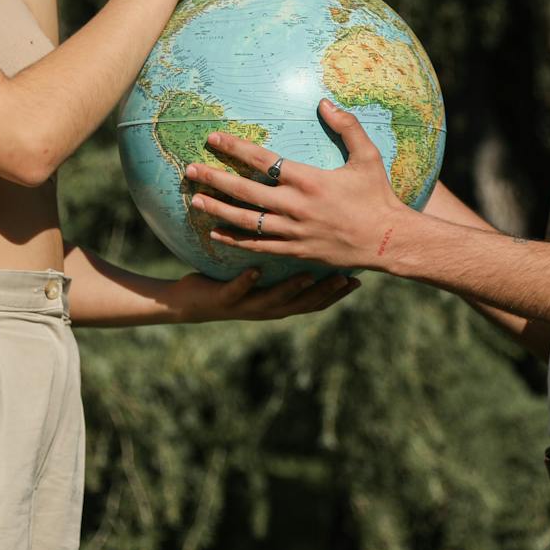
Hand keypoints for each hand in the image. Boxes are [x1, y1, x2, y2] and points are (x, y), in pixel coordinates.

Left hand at [166, 267, 358, 322]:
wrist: (191, 304)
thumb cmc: (231, 282)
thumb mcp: (263, 278)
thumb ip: (284, 264)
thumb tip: (308, 240)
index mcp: (280, 304)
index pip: (315, 302)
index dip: (336, 294)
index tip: (358, 280)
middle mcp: (268, 309)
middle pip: (303, 304)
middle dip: (326, 292)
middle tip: (346, 277)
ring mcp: (247, 307)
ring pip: (275, 300)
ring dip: (292, 288)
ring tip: (309, 275)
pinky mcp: (225, 300)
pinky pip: (237, 290)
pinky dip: (246, 281)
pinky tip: (255, 269)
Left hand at [184, 99, 409, 271]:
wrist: (389, 240)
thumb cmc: (379, 196)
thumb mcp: (368, 156)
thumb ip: (346, 126)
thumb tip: (324, 101)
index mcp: (308, 179)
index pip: (262, 159)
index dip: (235, 148)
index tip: (213, 138)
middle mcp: (296, 206)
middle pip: (245, 191)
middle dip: (214, 178)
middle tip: (190, 169)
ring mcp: (293, 231)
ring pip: (246, 220)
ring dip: (218, 209)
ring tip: (194, 200)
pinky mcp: (296, 251)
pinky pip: (259, 246)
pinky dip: (235, 240)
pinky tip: (216, 233)